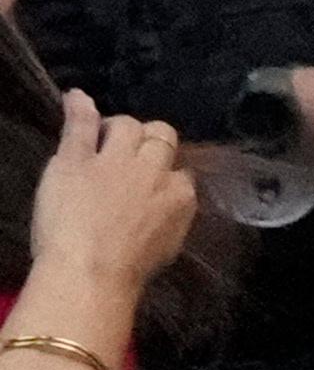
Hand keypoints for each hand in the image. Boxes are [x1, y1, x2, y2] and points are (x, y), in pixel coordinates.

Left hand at [26, 99, 191, 314]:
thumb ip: (173, 216)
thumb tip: (173, 204)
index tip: (151, 185)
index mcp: (181, 195)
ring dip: (117, 128)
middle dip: (148, 143)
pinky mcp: (76, 159)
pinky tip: (76, 97)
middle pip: (159, 137)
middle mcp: (153, 170)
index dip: (164, 174)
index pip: (180, 170)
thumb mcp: (168, 246)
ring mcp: (114, 161)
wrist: (90, 273)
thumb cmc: (129, 272)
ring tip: (103, 138)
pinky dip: (78, 109)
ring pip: (126, 124)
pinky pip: (80, 126)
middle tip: (129, 157)